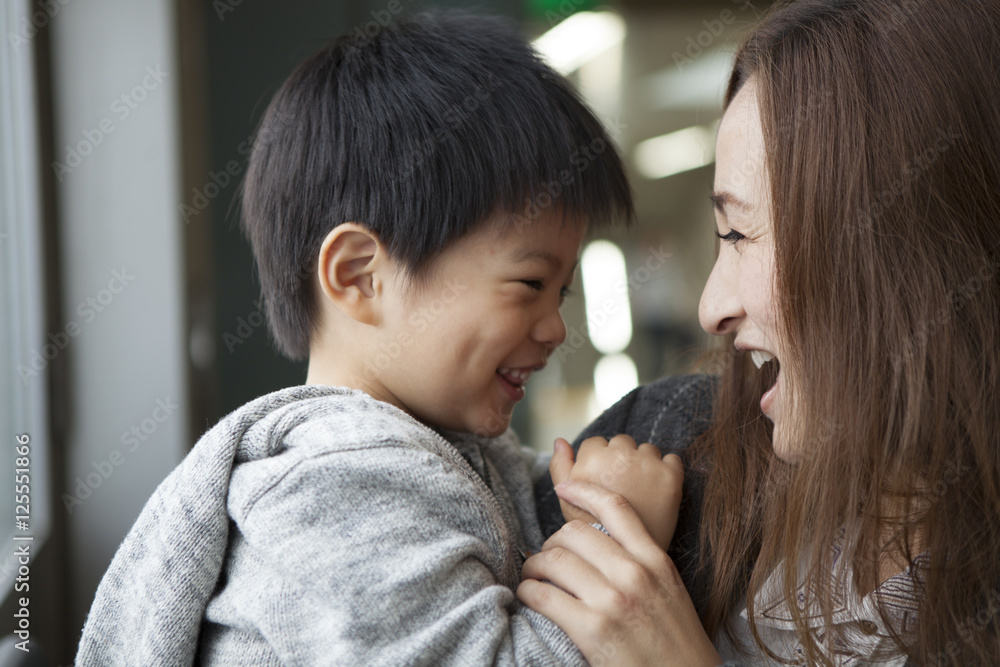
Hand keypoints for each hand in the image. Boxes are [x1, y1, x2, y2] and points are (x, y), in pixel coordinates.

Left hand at [517, 480, 722, 666]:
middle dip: (551, 542)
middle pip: (575, 533)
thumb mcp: (669, 591)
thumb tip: (602, 544)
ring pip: (554, 560)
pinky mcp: (593, 630)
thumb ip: (642, 564)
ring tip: (532, 575)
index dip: (583, 490)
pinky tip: (530, 596)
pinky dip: (529, 592)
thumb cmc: (674, 643)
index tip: (563, 486)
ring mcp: (614, 601)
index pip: (616, 508)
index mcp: (656, 561)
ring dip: (534, 566)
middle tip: (545, 557)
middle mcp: (635, 575)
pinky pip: (544, 596)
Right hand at [550, 435, 682, 550]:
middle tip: (623, 487)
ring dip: (645, 463)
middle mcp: (621, 456)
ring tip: (641, 491)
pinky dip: (668, 471)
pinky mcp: (671, 475)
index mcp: (593, 458)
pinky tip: (659, 491)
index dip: (598, 463)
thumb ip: (560, 466)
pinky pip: (672, 459)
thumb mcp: (567, 501)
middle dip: (622, 459)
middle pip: (622, 442)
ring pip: (647, 449)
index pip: (596, 443)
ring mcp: (648, 464)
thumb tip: (559, 441)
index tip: (603, 482)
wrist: (626, 560)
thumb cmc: (594, 530)